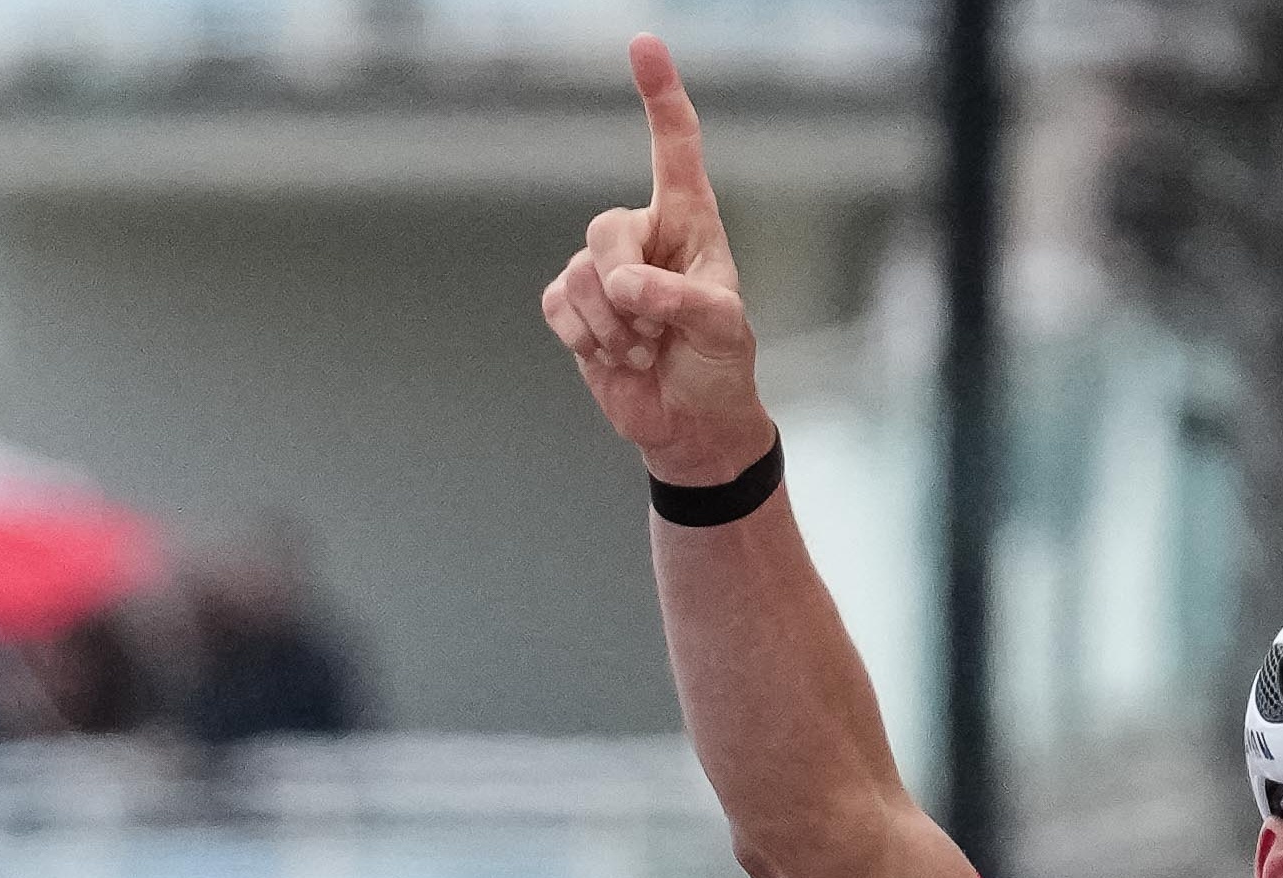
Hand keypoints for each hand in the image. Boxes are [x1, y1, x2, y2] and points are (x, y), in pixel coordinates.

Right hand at [543, 36, 771, 483]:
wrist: (690, 427)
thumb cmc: (720, 368)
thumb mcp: (724, 331)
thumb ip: (680, 299)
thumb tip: (624, 284)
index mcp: (692, 225)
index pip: (675, 150)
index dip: (660, 97)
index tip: (645, 45)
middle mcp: (645, 237)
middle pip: (605, 228)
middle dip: (625, 286)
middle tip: (653, 328)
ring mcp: (604, 271)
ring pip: (581, 273)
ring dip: (613, 327)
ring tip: (645, 351)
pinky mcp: (575, 306)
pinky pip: (559, 304)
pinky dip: (585, 338)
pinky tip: (614, 357)